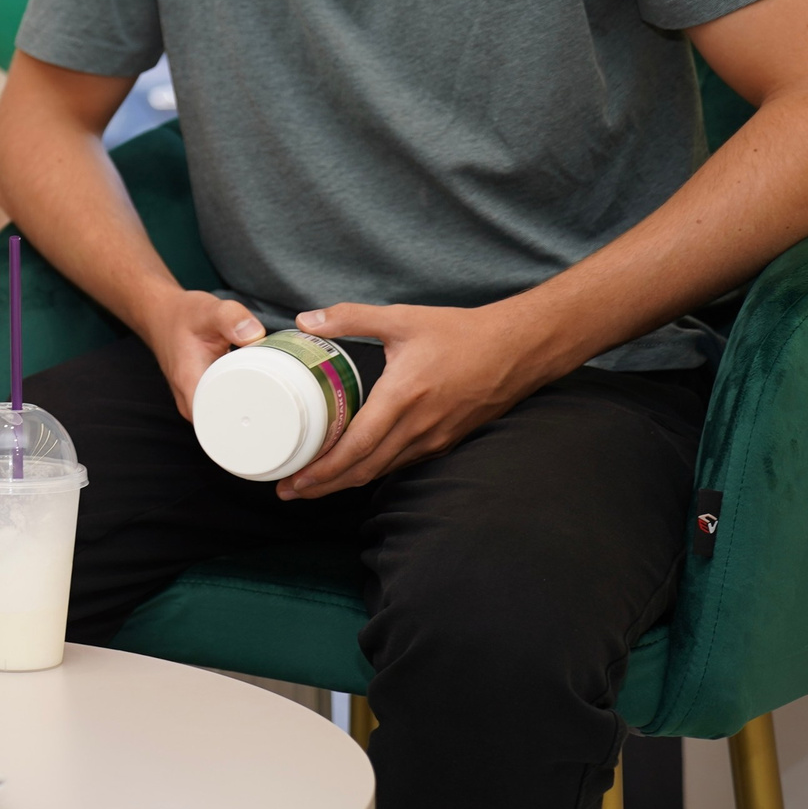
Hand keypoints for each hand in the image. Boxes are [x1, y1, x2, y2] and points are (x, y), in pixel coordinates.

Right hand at [141, 288, 268, 418]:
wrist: (160, 315)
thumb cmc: (182, 315)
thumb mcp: (207, 309)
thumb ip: (230, 318)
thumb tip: (255, 335)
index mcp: (190, 386)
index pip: (219, 423)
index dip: (248, 424)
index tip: (275, 416)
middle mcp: (190, 402)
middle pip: (227, 427)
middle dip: (257, 419)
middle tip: (286, 404)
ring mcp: (195, 404)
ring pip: (226, 421)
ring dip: (250, 413)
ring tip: (278, 401)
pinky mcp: (202, 399)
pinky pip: (224, 411)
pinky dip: (242, 403)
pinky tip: (260, 395)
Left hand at [278, 302, 554, 499]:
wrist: (518, 349)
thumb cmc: (460, 332)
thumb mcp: (402, 318)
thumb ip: (350, 317)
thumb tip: (305, 318)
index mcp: (403, 397)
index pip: (357, 447)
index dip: (324, 469)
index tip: (293, 480)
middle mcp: (418, 427)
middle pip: (365, 470)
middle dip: (324, 485)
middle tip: (289, 491)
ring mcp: (435, 439)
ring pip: (383, 471)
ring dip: (347, 482)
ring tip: (313, 485)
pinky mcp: (446, 441)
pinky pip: (403, 464)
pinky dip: (374, 471)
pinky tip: (356, 468)